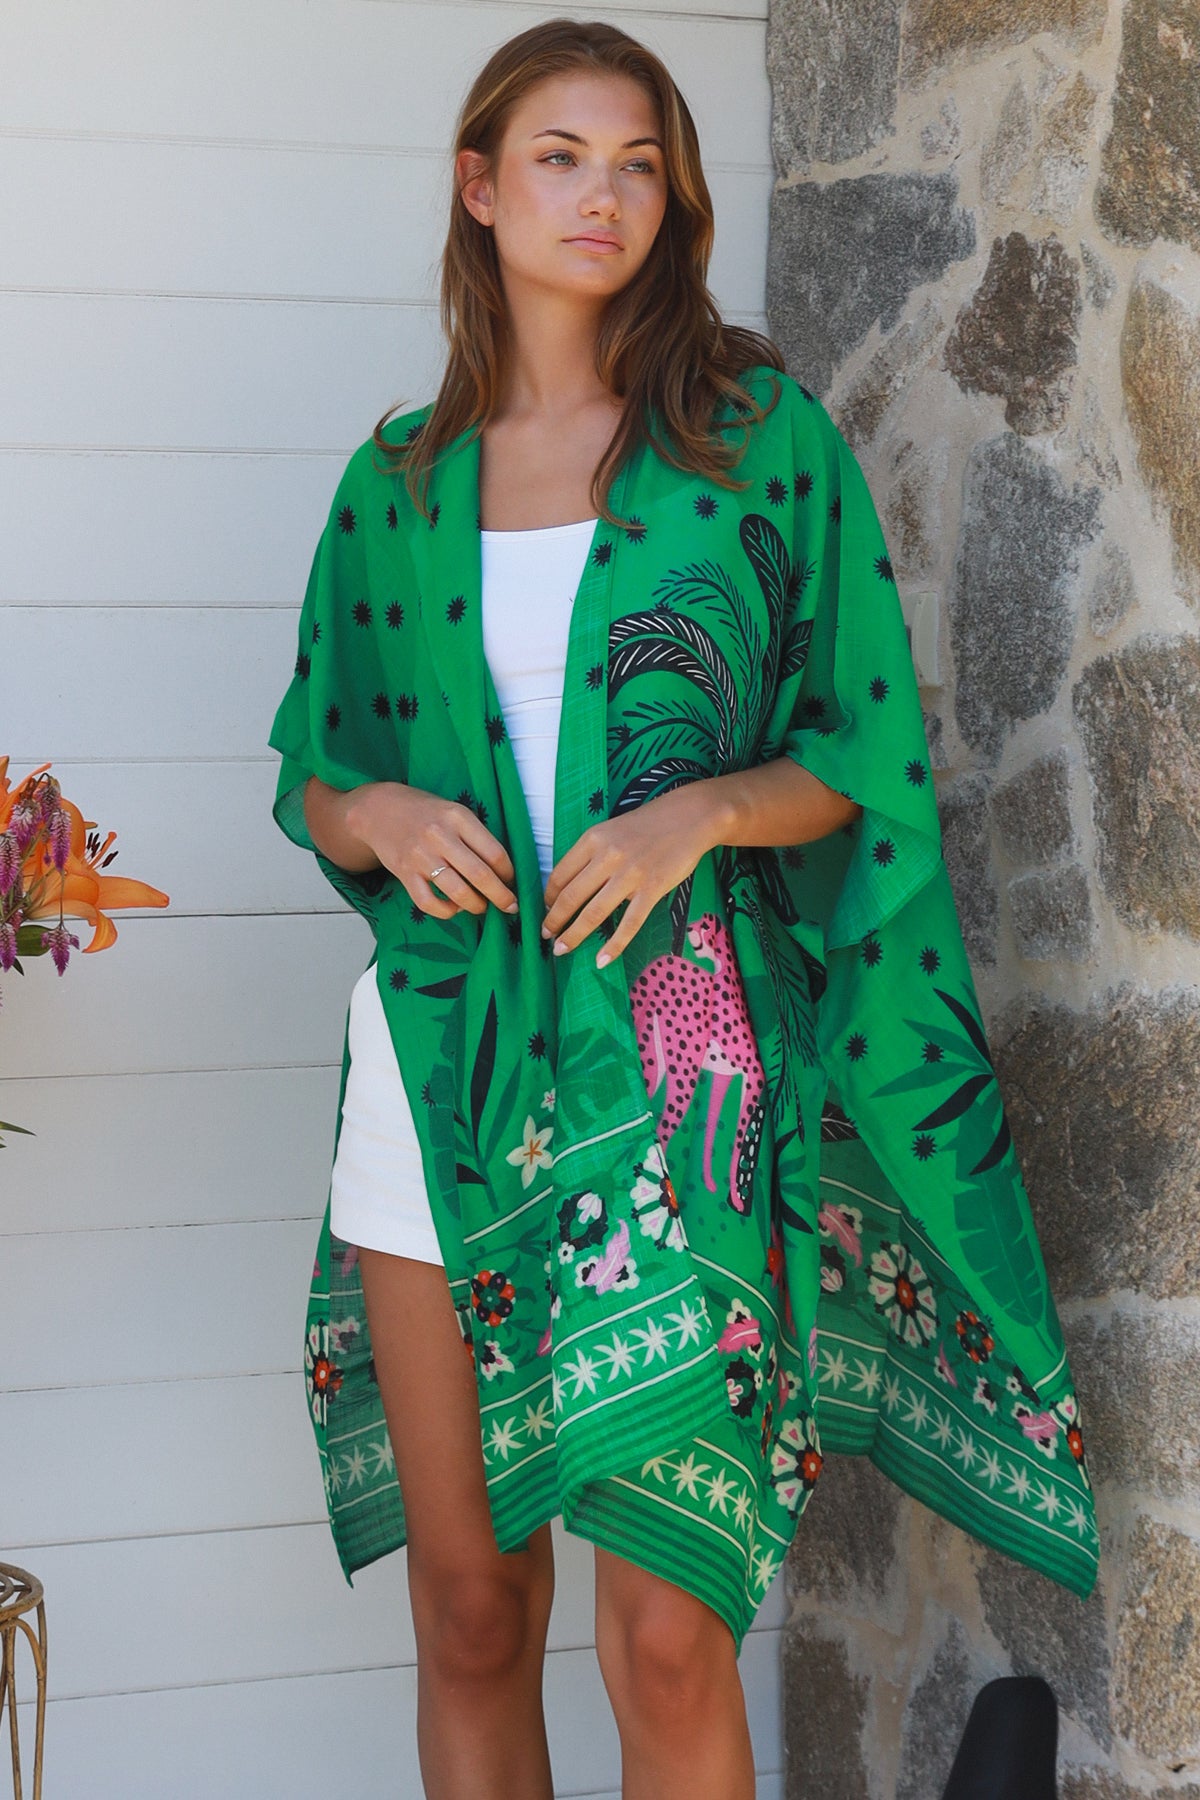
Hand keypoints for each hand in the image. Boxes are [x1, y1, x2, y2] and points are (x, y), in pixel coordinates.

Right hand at [350, 783, 518, 919]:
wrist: (381, 810)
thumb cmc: (427, 813)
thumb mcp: (454, 812)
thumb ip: (476, 836)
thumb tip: (503, 871)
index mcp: (458, 817)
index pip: (494, 852)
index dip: (509, 873)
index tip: (512, 881)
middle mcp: (440, 836)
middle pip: (480, 875)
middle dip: (501, 896)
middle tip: (510, 906)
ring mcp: (421, 856)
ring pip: (458, 892)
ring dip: (476, 906)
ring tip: (482, 907)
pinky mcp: (404, 873)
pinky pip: (429, 903)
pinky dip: (446, 911)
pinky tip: (454, 908)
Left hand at [542, 791, 717, 968]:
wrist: (689, 817)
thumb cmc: (648, 824)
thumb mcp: (611, 830)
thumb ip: (591, 854)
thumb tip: (570, 885)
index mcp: (593, 839)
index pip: (560, 875)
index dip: (548, 898)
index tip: (546, 911)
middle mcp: (608, 856)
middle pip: (571, 897)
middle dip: (554, 921)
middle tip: (546, 937)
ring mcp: (630, 874)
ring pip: (594, 913)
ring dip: (574, 935)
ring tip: (562, 949)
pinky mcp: (652, 889)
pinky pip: (629, 923)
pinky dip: (614, 945)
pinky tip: (602, 959)